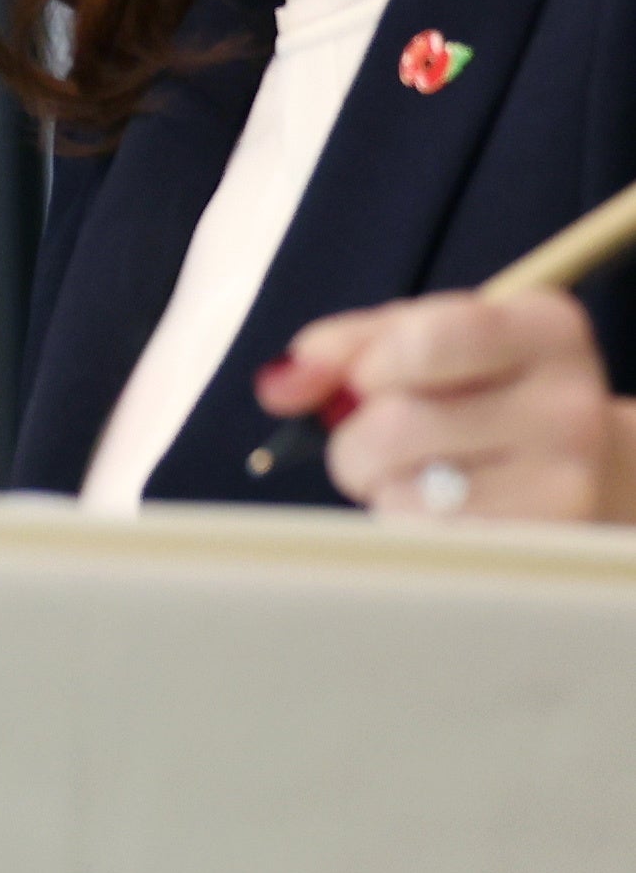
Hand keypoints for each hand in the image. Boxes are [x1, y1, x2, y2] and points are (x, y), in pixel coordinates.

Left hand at [257, 289, 635, 521]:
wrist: (590, 466)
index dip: (367, 366)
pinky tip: (442, 504)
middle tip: (371, 438)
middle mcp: (569, 404)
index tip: (363, 379)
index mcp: (543, 328)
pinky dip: (407, 520)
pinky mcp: (543, 544)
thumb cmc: (485, 390)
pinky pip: (426, 537)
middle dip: (352, 437)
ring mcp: (566, 482)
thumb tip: (281, 384)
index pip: (426, 341)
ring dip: (379, 484)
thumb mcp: (428, 339)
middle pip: (396, 425)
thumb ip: (345, 347)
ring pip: (404, 490)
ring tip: (416, 470)